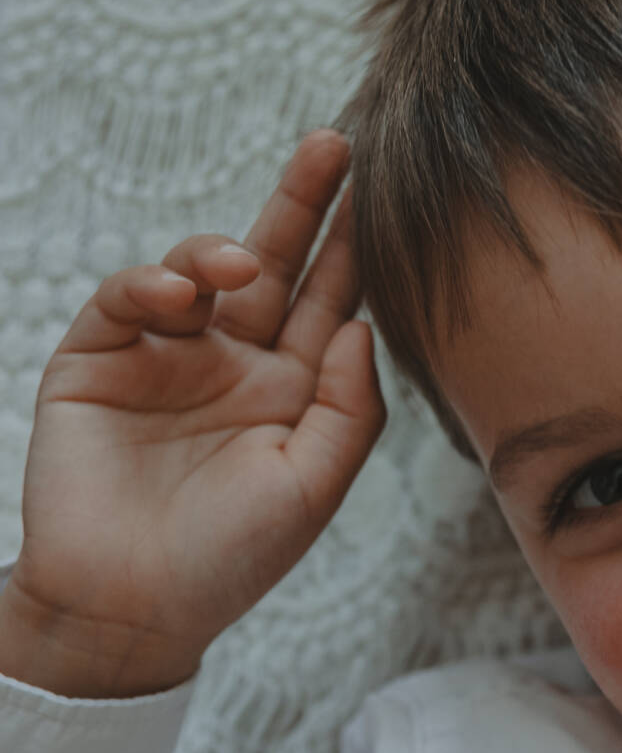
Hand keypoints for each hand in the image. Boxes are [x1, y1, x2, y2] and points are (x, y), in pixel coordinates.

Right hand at [0, 130, 385, 697]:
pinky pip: (128, 300)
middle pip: (275, 263)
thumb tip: (364, 324)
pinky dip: (152, 285)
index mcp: (294, 389)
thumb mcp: (312, 487)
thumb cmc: (230, 560)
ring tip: (235, 265)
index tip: (390, 190)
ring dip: (219, 253)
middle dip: (302, 202)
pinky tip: (180, 300)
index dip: (356, 247)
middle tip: (335, 143)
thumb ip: (350, 408)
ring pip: (200, 272)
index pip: (332, 301)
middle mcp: (235, 361)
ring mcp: (167, 356)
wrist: (129, 609)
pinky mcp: (99, 359)